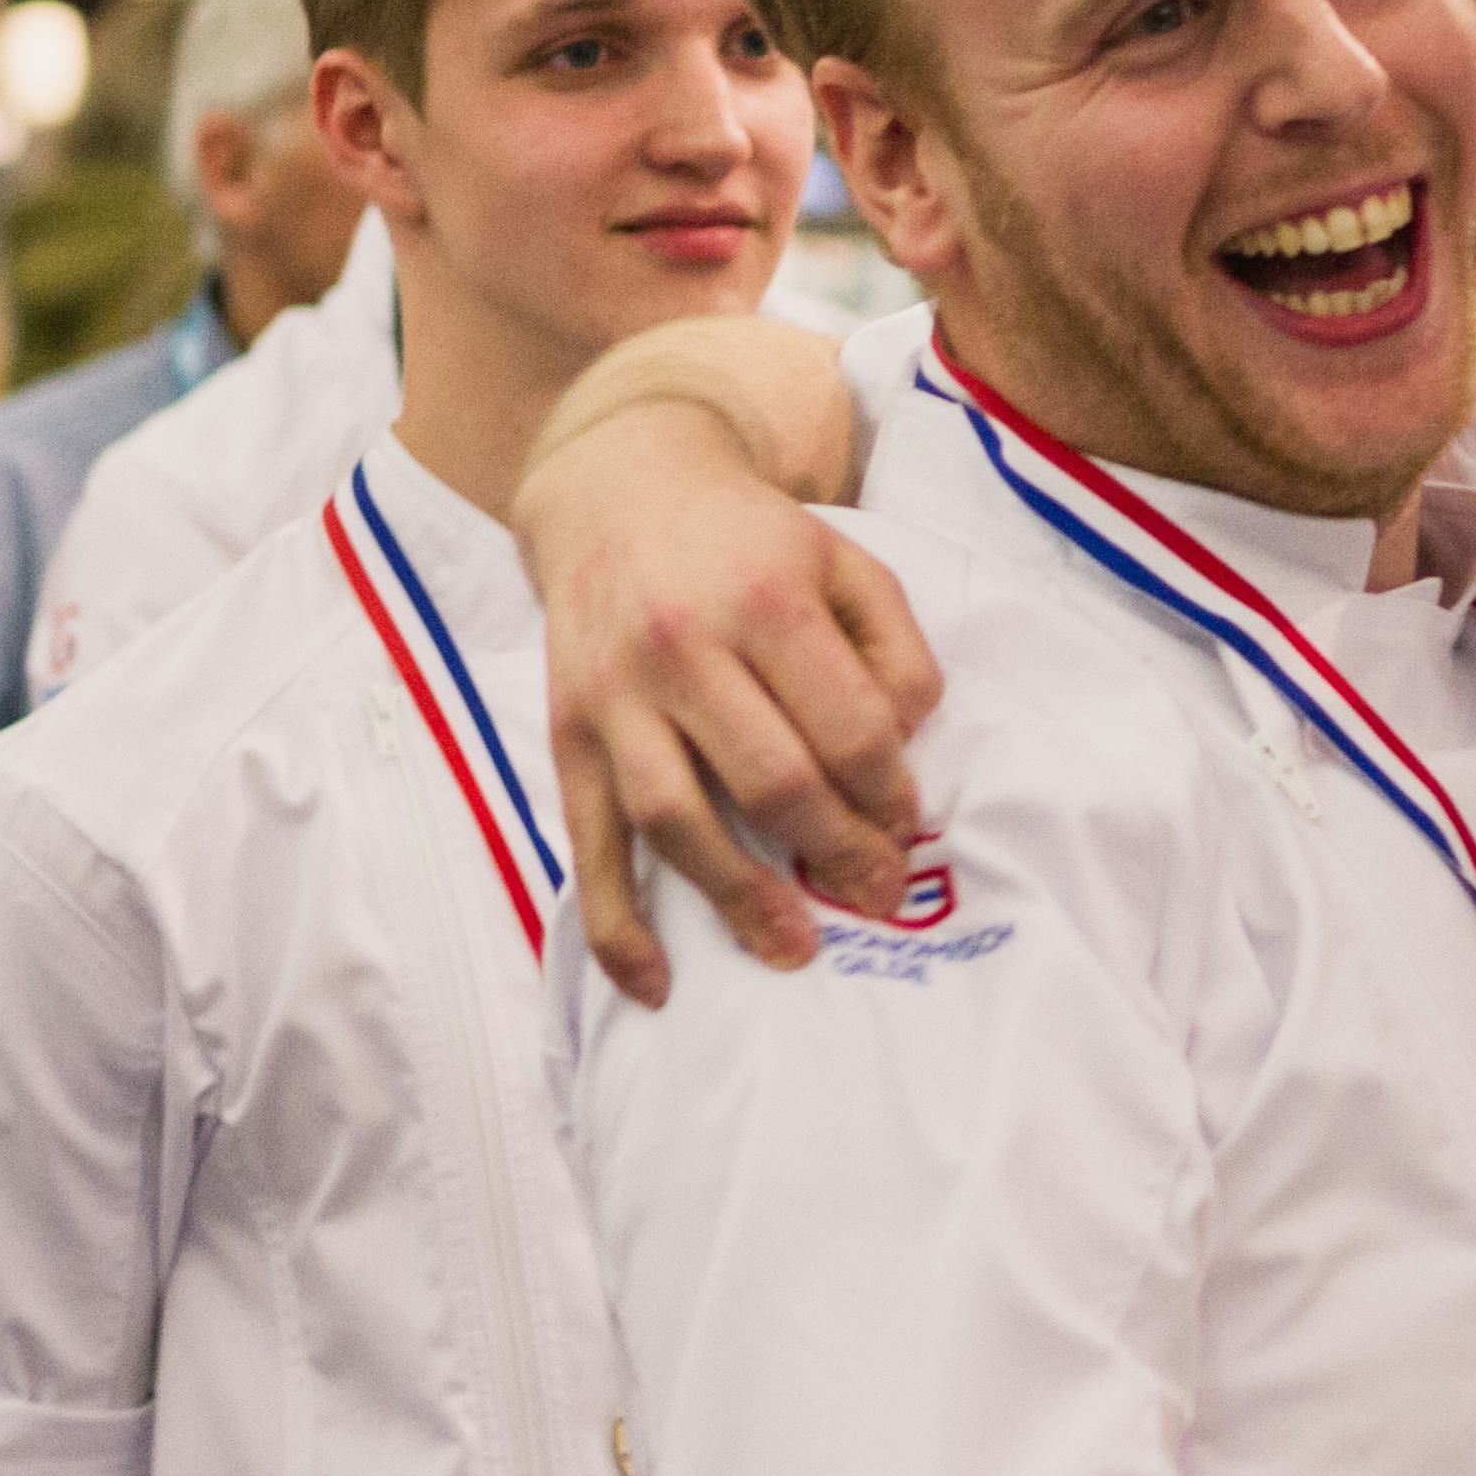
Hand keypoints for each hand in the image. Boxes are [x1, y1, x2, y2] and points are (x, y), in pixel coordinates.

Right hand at [525, 399, 938, 1004]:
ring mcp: (616, 698)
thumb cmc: (752, 542)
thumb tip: (906, 742)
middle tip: (879, 895)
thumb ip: (895, 646)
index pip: (848, 725)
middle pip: (772, 781)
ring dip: (739, 898)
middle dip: (837, 852)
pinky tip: (654, 984)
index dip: (890, 790)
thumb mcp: (846, 561)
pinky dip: (616, 923)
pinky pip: (588, 845)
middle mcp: (684, 650)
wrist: (618, 491)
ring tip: (793, 950)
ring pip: (677, 820)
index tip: (909, 826)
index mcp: (768, 601)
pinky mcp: (566, 737)